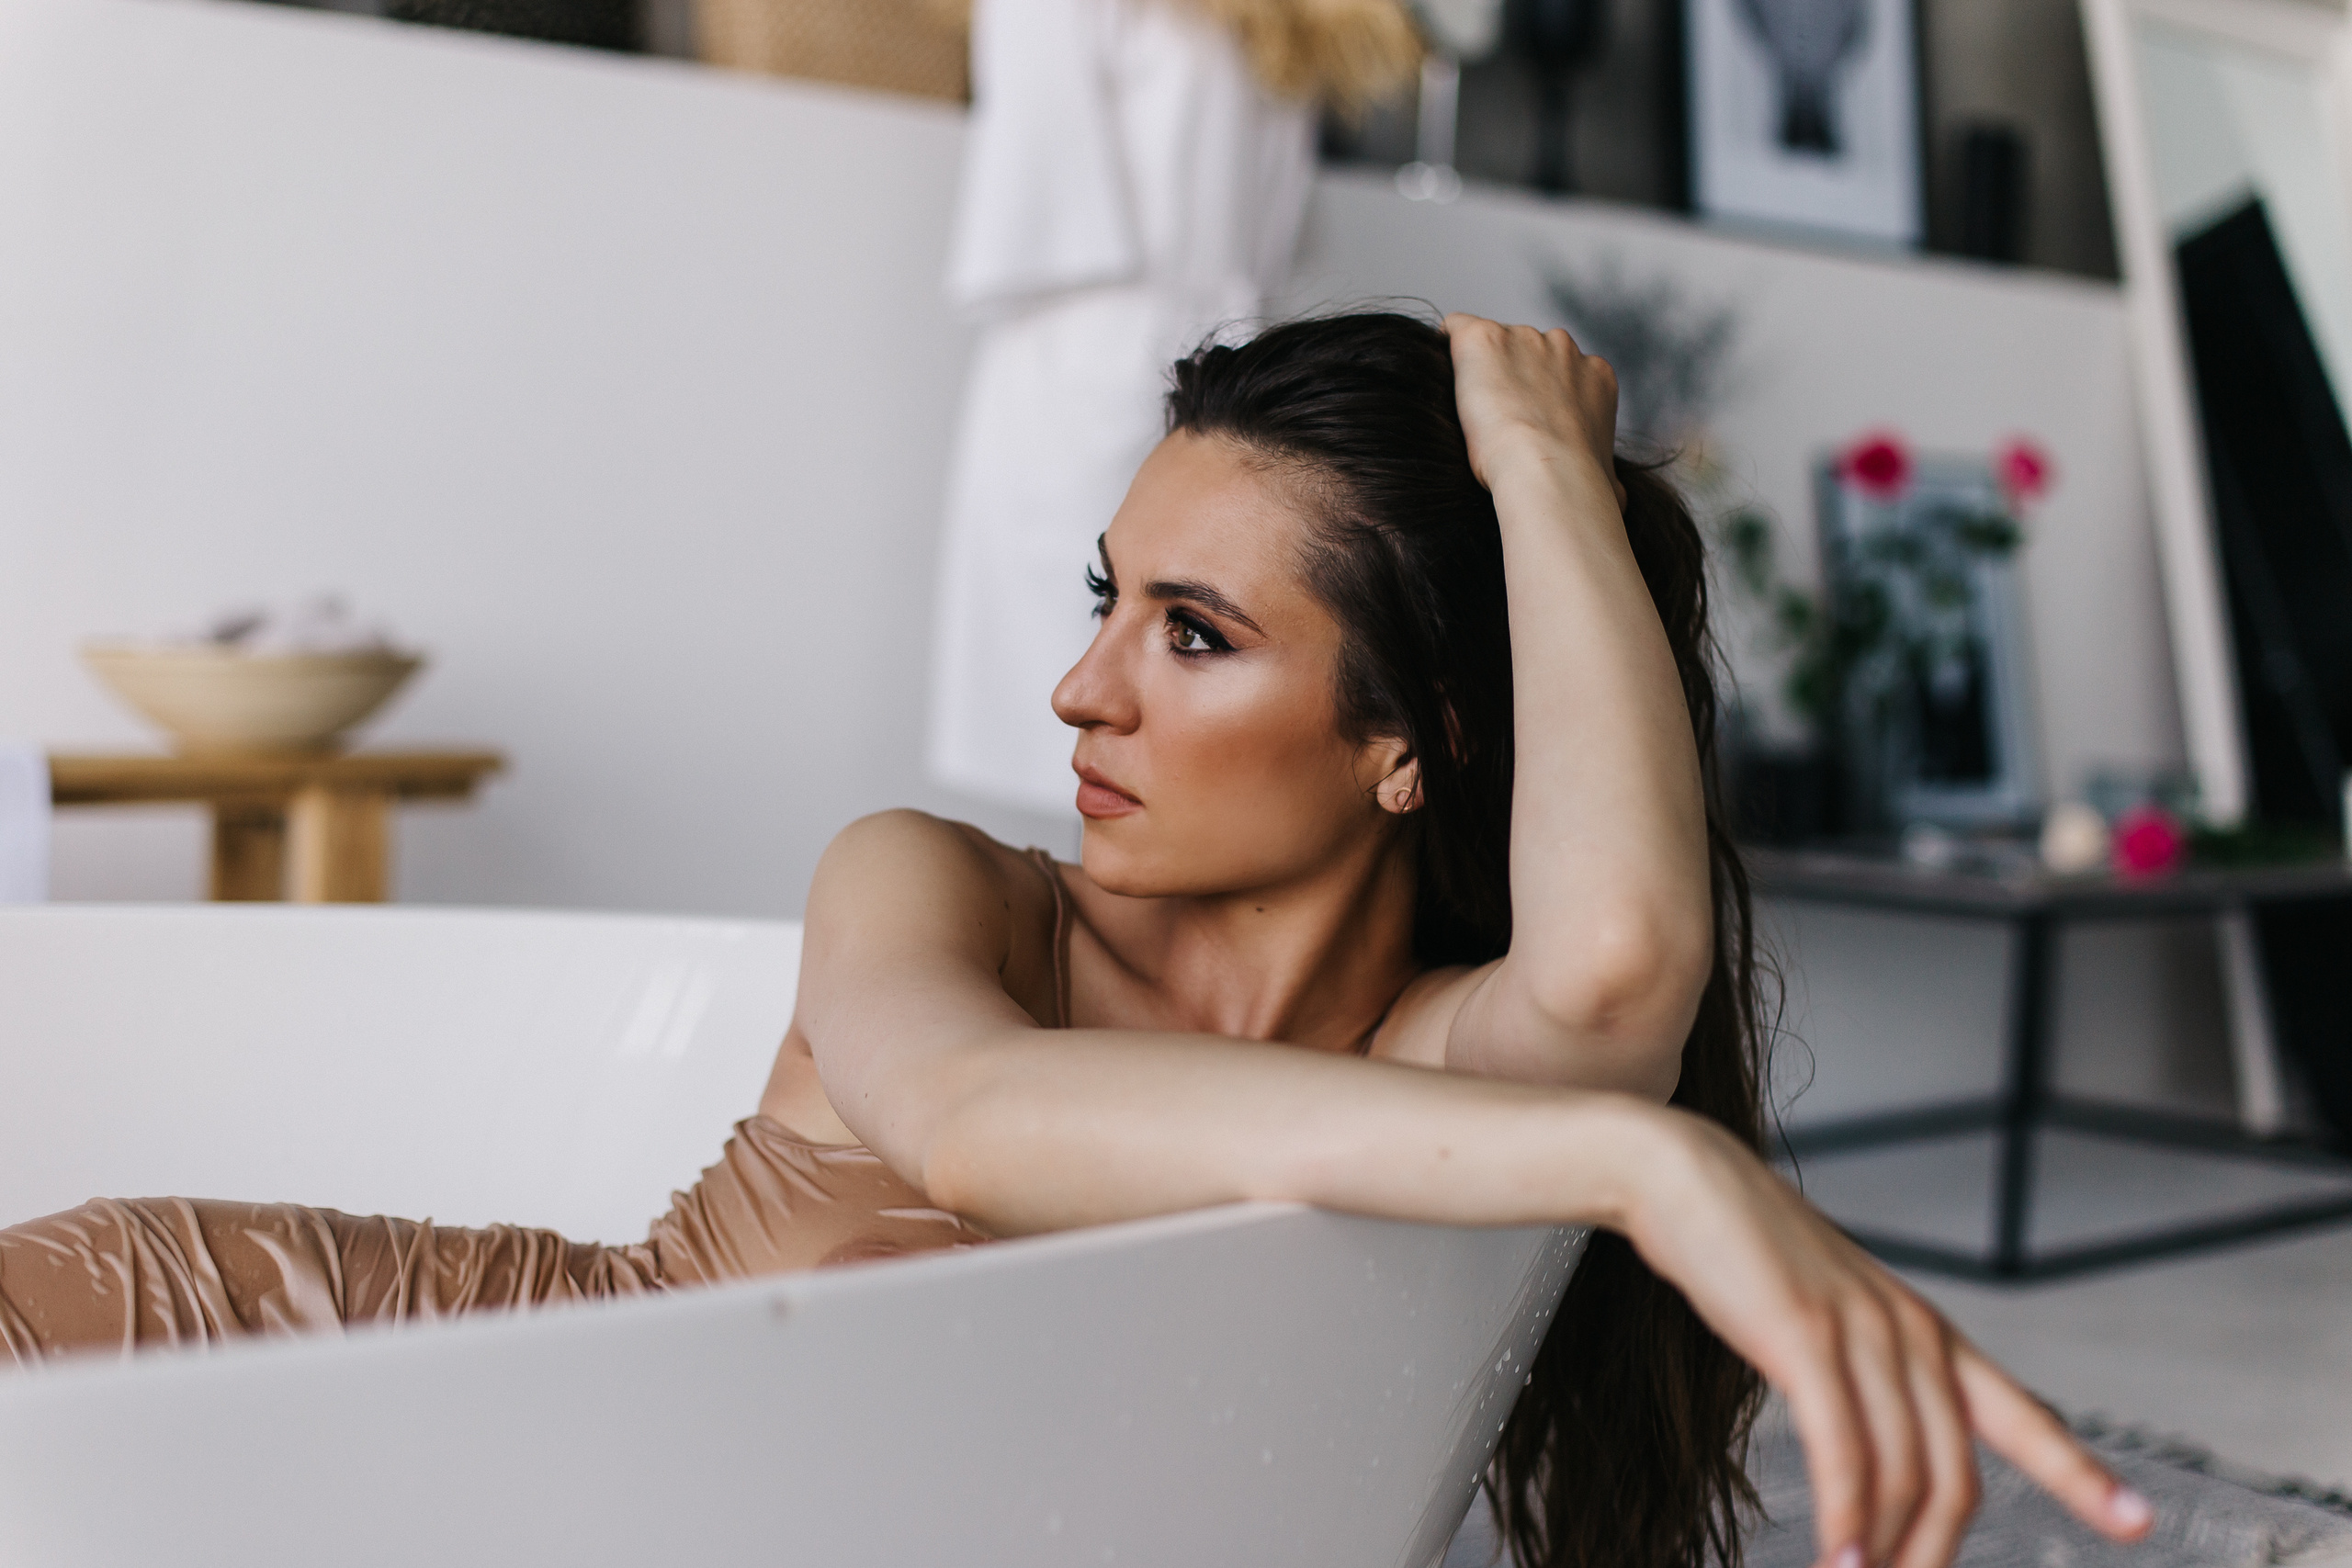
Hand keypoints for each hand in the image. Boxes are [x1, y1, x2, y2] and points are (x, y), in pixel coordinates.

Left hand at [1442, 312, 1624, 506]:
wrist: (1548, 472)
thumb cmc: (1577, 486)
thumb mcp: (1608, 479)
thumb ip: (1606, 474)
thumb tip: (1618, 500)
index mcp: (1595, 374)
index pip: (1560, 370)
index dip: (1537, 397)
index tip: (1524, 425)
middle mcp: (1563, 346)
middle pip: (1526, 352)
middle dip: (1512, 380)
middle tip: (1495, 422)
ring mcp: (1522, 338)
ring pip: (1493, 345)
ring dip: (1481, 372)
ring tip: (1469, 413)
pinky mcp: (1482, 339)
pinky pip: (1455, 330)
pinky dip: (1447, 349)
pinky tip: (1441, 378)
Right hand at [1623, 1113, 2154, 1567]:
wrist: (1684, 1176)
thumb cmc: (1746, 1251)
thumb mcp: (1827, 1314)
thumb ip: (1863, 1372)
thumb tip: (1870, 1452)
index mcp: (1927, 1332)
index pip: (2022, 1415)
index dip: (2082, 1475)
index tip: (2137, 1524)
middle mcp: (1911, 1335)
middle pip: (1952, 1478)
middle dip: (1929, 1557)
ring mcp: (1861, 1333)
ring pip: (1900, 1476)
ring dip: (1879, 1553)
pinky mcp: (1804, 1337)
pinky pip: (1843, 1454)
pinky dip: (1844, 1520)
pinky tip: (1835, 1558)